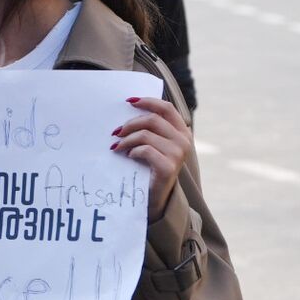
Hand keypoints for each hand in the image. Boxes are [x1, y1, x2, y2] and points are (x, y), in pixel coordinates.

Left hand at [111, 97, 192, 219]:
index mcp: (182, 132)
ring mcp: (178, 154)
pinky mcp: (168, 167)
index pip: (167, 108)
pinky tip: (128, 157)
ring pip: (145, 134)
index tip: (129, 101)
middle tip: (115, 132)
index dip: (148, 101)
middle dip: (130, 124)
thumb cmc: (149, 167)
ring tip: (117, 146)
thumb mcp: (153, 144)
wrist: (154, 198)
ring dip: (126, 139)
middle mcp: (184, 141)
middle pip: (152, 119)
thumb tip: (128, 108)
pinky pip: (145, 150)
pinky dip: (132, 151)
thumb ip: (149, 129)